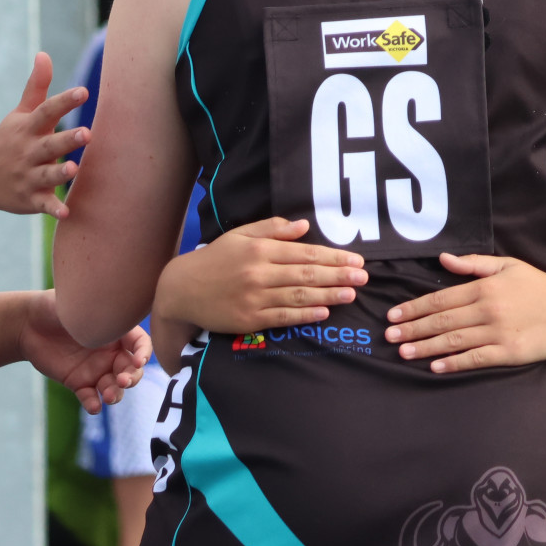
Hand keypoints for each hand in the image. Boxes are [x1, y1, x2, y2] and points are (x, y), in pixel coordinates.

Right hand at [0, 52, 89, 217]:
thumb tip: (44, 54)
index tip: (84, 91)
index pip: (47, 112)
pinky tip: (67, 213)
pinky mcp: (30, 199)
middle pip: (49, 145)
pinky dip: (52, 209)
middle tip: (88, 133)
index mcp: (28, 129)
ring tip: (74, 169)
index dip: (64, 101)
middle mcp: (27, 152)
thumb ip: (37, 87)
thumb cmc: (9, 139)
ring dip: (59, 173)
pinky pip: (43, 205)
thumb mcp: (20, 113)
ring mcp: (27, 176)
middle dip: (67, 140)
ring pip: (46, 175)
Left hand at [22, 291, 149, 414]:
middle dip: (132, 377)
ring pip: (114, 386)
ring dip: (116, 393)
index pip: (140, 344)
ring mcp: (95, 369)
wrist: (28, 324)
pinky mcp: (78, 382)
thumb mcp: (81, 305)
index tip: (139, 361)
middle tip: (123, 381)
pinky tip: (93, 407)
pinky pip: (90, 396)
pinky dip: (93, 403)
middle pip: (131, 369)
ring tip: (108, 396)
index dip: (144, 353)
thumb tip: (120, 311)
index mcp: (117, 333)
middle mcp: (111, 353)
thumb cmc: (57, 307)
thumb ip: (101, 312)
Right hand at [153, 217, 366, 333]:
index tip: (356, 260)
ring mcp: (254, 297)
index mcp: (260, 249)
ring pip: (298, 297)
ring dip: (328, 296)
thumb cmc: (215, 260)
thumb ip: (273, 228)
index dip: (333, 258)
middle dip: (339, 276)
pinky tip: (324, 312)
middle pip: (306, 275)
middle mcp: (259, 272)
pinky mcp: (248, 319)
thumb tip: (304, 225)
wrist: (181, 289)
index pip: (305, 253)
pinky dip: (305, 315)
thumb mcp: (240, 235)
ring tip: (351, 294)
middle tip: (364, 277)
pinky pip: (282, 317)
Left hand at [386, 252, 545, 372]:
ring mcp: (497, 332)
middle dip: (412, 329)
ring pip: (453, 341)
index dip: (414, 308)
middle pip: (442, 321)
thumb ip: (474, 263)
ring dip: (425, 347)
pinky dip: (453, 363)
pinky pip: (475, 358)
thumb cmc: (540, 286)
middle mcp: (488, 309)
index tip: (394, 317)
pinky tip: (435, 366)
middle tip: (389, 337)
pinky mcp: (508, 352)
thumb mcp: (508, 266)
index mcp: (485, 287)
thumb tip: (443, 260)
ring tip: (404, 353)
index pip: (441, 299)